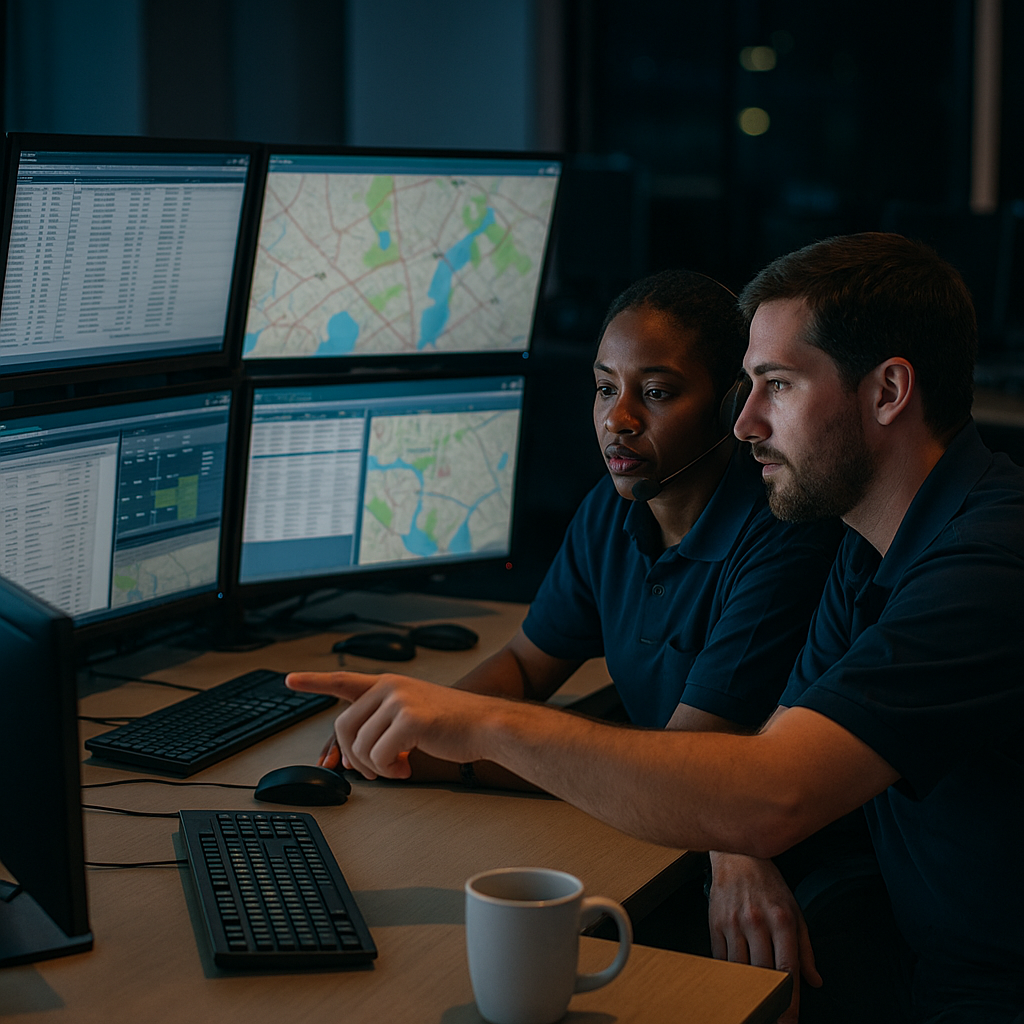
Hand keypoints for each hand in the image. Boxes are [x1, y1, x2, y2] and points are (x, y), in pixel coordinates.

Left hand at [287, 671, 489, 779]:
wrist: (486, 724)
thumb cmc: (453, 724)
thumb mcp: (414, 711)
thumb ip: (384, 722)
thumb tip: (357, 755)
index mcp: (388, 684)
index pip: (344, 680)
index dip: (314, 681)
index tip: (290, 679)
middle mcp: (390, 687)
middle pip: (344, 728)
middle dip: (355, 756)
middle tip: (377, 769)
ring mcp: (399, 701)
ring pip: (360, 746)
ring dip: (376, 767)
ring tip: (398, 767)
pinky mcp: (410, 720)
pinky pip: (380, 756)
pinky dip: (389, 771)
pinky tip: (407, 768)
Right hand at [708, 852, 820, 1023]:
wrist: (737, 856)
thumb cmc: (769, 884)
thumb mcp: (796, 911)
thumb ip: (806, 948)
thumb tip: (814, 981)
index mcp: (782, 919)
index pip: (787, 969)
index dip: (789, 999)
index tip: (789, 1020)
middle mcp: (757, 922)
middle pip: (762, 973)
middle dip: (768, 1001)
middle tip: (771, 1017)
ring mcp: (733, 923)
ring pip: (739, 969)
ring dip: (747, 990)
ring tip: (753, 1002)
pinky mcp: (715, 923)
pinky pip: (720, 959)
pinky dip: (728, 975)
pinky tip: (735, 983)